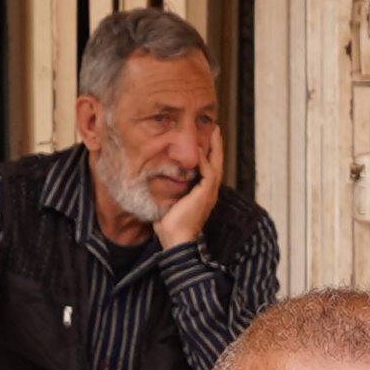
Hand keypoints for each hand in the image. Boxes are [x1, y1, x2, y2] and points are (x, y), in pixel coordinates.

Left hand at [147, 137, 227, 252]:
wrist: (176, 240)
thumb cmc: (170, 227)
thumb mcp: (167, 203)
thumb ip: (166, 191)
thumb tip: (153, 182)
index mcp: (202, 194)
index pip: (208, 169)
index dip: (207, 155)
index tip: (204, 140)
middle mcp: (209, 192)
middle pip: (216, 163)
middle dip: (216, 146)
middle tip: (215, 129)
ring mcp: (209, 193)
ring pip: (216, 164)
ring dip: (215, 147)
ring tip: (214, 132)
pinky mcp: (205, 193)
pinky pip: (208, 172)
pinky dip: (204, 160)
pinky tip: (199, 148)